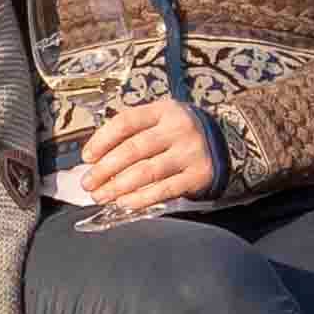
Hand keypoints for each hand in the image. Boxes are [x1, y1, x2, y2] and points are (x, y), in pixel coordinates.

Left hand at [70, 98, 224, 212]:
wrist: (226, 144)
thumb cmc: (180, 134)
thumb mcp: (161, 121)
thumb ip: (133, 132)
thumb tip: (96, 159)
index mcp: (164, 110)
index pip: (126, 122)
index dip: (102, 140)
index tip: (87, 157)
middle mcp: (179, 129)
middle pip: (133, 149)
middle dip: (104, 169)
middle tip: (88, 183)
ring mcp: (190, 152)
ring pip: (146, 171)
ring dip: (117, 186)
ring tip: (100, 196)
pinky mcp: (198, 176)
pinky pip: (163, 189)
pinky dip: (140, 198)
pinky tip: (124, 203)